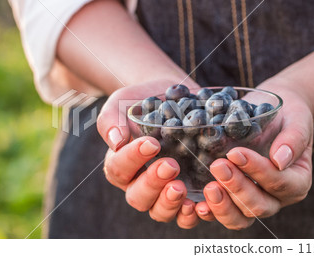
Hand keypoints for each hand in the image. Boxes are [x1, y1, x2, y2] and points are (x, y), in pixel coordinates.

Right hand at [97, 78, 200, 224]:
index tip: (151, 143)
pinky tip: (201, 205)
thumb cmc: (142, 102)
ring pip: (160, 211)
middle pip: (138, 197)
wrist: (172, 99)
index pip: (119, 169)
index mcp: (120, 165)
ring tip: (181, 187)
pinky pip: (186, 216)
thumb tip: (115, 142)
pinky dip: (192, 215)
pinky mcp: (188, 194)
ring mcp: (164, 192)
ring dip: (170, 204)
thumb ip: (112, 121)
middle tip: (171, 165)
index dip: (133, 159)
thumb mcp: (121, 104)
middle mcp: (139, 184)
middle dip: (153, 184)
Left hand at [193, 82, 313, 229]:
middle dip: (237, 187)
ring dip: (223, 205)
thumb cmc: (285, 115)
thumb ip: (293, 138)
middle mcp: (276, 198)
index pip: (279, 183)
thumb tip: (280, 160)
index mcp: (296, 181)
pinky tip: (197, 205)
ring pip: (240, 218)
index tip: (236, 153)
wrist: (269, 113)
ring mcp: (253, 202)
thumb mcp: (295, 119)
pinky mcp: (232, 200)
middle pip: (258, 205)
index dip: (257, 171)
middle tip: (218, 165)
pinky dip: (211, 212)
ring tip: (209, 187)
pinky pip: (223, 214)